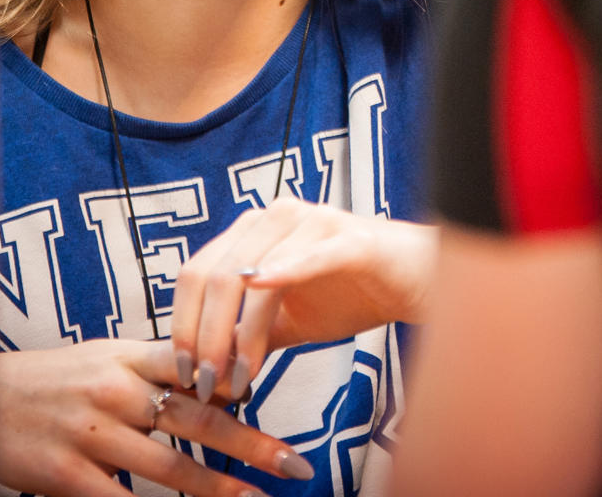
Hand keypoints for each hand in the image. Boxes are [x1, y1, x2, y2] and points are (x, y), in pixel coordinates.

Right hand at [0, 338, 313, 496]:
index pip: (197, 364)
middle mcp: (118, 391)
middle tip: (292, 463)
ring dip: (220, 489)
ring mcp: (95, 434)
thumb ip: (154, 367)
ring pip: (172, 467)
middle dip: (251, 444)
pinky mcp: (69, 475)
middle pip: (198, 418)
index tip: (278, 394)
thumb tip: (210, 379)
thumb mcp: (104, 357)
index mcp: (129, 356)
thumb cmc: (50, 379)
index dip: (241, 378)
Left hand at [171, 197, 438, 401]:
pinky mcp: (350, 239)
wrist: (418, 281)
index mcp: (255, 230)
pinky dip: (280, 276)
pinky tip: (260, 293)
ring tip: (239, 379)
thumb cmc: (351, 294)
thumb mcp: (286, 322)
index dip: (183, 324)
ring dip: (238, 334)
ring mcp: (313, 221)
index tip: (185, 375)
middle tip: (207, 385)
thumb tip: (201, 376)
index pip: (197, 273)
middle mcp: (277, 215)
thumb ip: (245, 338)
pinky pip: (307, 257)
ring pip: (250, 274)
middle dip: (204, 337)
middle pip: (215, 275)